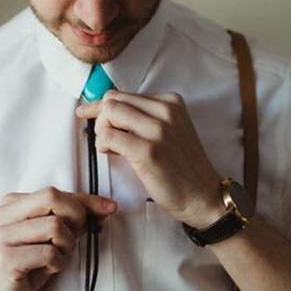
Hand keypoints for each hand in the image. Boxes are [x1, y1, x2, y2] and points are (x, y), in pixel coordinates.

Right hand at [0, 186, 117, 290]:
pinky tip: (47, 270)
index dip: (86, 200)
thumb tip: (106, 206)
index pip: (55, 192)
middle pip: (53, 197)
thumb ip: (71, 219)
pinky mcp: (7, 259)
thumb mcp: (49, 238)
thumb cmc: (25, 266)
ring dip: (66, 246)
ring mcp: (3, 236)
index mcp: (12, 203)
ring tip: (56, 258)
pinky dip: (57, 263)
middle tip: (73, 240)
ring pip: (54, 226)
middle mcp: (3, 214)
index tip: (110, 207)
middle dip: (75, 217)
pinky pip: (49, 253)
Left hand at [75, 90, 223, 226]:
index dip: (101, 105)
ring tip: (111, 148)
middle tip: (103, 137)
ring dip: (101, 131)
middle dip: (99, 117)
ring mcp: (158, 130)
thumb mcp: (170, 130)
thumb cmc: (182, 167)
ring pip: (109, 113)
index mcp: (171, 102)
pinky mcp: (148, 151)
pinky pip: (109, 136)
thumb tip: (107, 110)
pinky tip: (113, 154)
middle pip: (113, 100)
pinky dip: (103, 145)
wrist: (203, 196)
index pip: (123, 94)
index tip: (86, 112)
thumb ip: (145, 117)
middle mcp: (166, 111)